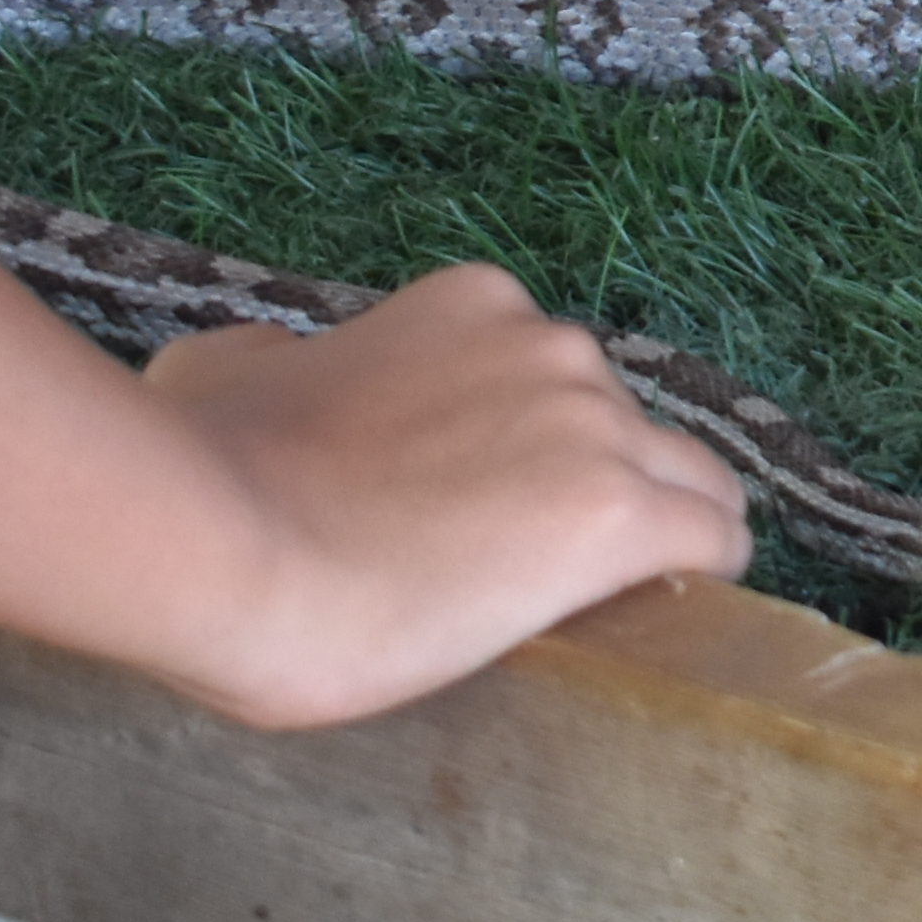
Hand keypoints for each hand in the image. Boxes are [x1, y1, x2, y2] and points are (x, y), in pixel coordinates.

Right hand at [128, 265, 751, 727]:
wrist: (219, 550)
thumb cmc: (207, 474)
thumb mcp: (220, 374)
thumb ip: (265, 365)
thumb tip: (266, 365)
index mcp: (471, 307)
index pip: (552, 378)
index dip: (536, 450)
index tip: (492, 508)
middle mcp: (549, 349)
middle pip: (626, 427)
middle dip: (595, 490)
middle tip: (531, 570)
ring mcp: (593, 429)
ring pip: (688, 482)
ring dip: (658, 535)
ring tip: (606, 608)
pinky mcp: (619, 518)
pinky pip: (713, 541)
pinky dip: (706, 576)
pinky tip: (683, 614)